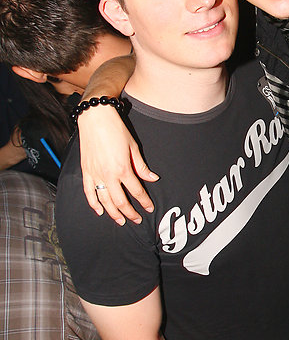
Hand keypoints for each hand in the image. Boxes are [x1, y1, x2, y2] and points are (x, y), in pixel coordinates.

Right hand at [78, 105, 158, 224]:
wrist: (95, 118)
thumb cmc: (116, 129)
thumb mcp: (133, 147)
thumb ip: (141, 166)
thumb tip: (152, 178)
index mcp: (123, 169)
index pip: (136, 191)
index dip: (144, 202)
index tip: (149, 208)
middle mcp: (108, 175)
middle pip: (120, 201)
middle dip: (130, 213)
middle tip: (137, 220)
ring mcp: (95, 174)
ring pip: (104, 201)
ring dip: (113, 214)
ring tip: (121, 221)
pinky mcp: (86, 171)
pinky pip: (89, 192)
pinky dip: (94, 204)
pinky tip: (100, 211)